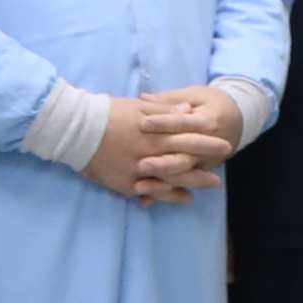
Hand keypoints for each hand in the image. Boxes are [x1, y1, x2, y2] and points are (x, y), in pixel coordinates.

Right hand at [82, 96, 217, 199]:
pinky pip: (153, 191)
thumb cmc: (107, 114)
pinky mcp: (127, 183)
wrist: (76, 132)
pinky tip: (184, 197)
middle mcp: (150, 153)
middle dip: (206, 161)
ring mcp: (140, 170)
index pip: (186, 136)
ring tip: (212, 184)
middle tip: (225, 162)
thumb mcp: (137, 106)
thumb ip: (164, 110)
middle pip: (184, 159)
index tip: (224, 142)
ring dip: (194, 180)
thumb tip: (186, 111)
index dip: (206, 140)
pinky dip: (170, 195)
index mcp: (154, 132)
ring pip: (173, 178)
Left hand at [130, 86, 241, 204]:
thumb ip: (169, 99)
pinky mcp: (201, 173)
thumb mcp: (193, 94)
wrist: (239, 117)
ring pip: (182, 175)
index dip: (164, 123)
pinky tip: (145, 200)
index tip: (143, 123)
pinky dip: (164, 194)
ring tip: (138, 186)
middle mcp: (208, 146)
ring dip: (161, 183)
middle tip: (140, 164)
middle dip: (162, 162)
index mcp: (207, 122)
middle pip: (184, 156)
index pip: (183, 123)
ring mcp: (205, 163)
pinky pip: (181, 186)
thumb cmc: (211, 103)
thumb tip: (143, 97)